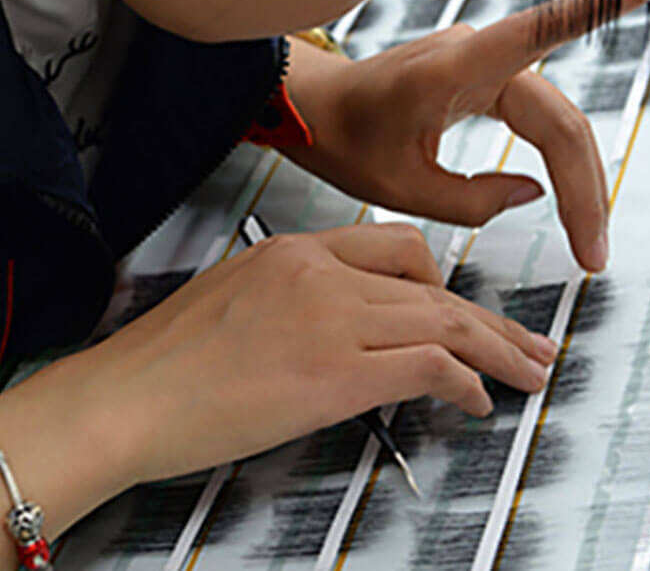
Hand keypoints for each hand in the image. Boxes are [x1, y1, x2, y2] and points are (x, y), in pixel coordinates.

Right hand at [78, 224, 556, 484]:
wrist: (122, 397)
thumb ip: (287, 302)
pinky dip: (468, 382)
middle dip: (489, 318)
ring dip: (498, 351)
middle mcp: (317, 273)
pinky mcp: (336, 373)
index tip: (461, 306)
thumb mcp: (227, 303)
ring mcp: (329, 319)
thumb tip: (328, 332)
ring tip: (526, 373)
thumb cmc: (157, 364)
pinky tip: (477, 401)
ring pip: (445, 319)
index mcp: (290, 251)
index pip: (393, 247)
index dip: (440, 280)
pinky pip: (431, 366)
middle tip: (526, 342)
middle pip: (433, 282)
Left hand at [282, 0, 649, 272]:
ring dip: (576, 180)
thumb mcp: (397, 189)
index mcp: (449, 72)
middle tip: (593, 251)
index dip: (599, 10)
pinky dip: (556, 158)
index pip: (538, 34)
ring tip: (585, 239)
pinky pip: (535, 117)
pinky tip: (576, 189)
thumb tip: (533, 195)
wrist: (316, 112)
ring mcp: (481, 64)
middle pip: (559, 120)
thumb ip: (469, 200)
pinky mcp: (482, 76)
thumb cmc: (342, 139)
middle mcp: (474, 56)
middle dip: (585, 188)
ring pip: (554, 122)